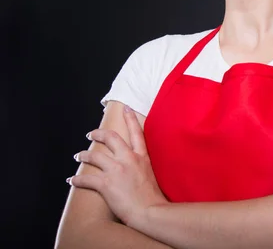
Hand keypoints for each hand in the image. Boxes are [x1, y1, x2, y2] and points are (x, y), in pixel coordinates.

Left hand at [67, 106, 167, 225]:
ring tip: (78, 156)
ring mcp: (117, 170)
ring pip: (94, 156)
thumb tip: (136, 167)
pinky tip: (71, 180)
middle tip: (91, 134)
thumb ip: (142, 166)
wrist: (150, 211)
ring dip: (83, 155)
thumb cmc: (153, 198)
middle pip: (110, 138)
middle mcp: (128, 159)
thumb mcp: (152, 174)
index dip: (129, 118)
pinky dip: (76, 179)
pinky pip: (86, 178)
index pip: (136, 132)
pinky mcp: (106, 184)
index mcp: (142, 157)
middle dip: (97, 134)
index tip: (125, 109)